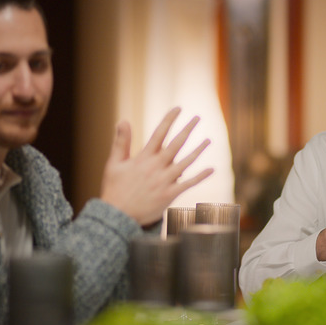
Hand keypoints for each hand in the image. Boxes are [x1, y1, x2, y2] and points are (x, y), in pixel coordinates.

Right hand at [99, 107, 213, 225]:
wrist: (117, 216)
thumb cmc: (115, 189)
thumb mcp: (114, 163)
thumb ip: (121, 142)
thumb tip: (124, 120)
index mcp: (143, 158)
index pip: (159, 133)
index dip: (169, 120)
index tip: (178, 109)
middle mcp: (155, 167)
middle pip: (175, 144)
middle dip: (187, 130)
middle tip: (198, 118)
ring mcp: (163, 181)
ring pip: (185, 163)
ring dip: (198, 150)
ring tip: (208, 140)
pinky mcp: (169, 195)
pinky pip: (188, 184)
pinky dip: (200, 177)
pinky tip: (211, 169)